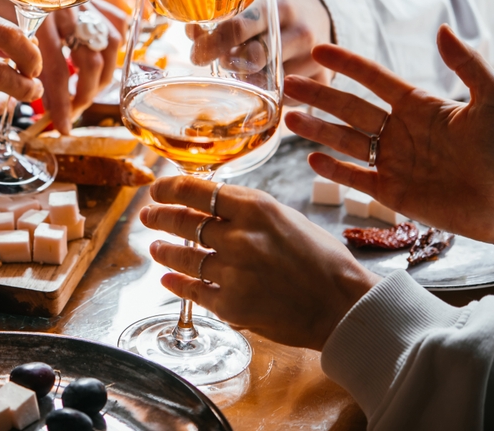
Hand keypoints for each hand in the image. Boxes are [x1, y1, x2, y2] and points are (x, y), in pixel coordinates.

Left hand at [35, 3, 122, 132]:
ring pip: (108, 43)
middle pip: (89, 61)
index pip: (55, 72)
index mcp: (35, 20)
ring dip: (102, 75)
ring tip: (89, 91)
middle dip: (84, 95)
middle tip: (72, 111)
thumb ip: (13, 60)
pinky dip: (113, 44)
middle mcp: (64, 9)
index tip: (62, 127)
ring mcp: (82, 0)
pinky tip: (103, 60)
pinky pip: (115, 21)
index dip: (61, 105)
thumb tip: (31, 94)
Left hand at [142, 176, 379, 349]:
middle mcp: (240, 237)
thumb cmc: (323, 259)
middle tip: (149, 216)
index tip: (157, 189)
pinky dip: (177, 283)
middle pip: (183, 222)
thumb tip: (212, 204)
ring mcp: (233, 272)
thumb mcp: (287, 217)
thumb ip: (248, 211)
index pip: (196, 190)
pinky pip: (193, 290)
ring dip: (165, 251)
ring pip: (184, 257)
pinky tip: (169, 279)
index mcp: (256, 207)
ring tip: (156, 248)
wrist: (344, 306)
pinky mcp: (232, 305)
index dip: (169, 188)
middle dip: (160, 217)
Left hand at [174, 0, 331, 85]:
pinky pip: (287, 99)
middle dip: (231, 64)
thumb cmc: (274, 13)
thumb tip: (191, 31)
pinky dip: (272, 96)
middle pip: (253, 59)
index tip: (197, 55)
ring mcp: (314, 58)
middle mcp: (300, 33)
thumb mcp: (254, 7)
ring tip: (250, 71)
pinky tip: (269, 85)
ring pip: (269, 83)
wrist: (318, 14)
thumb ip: (223, 21)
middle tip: (223, 63)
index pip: (238, 28)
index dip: (212, 44)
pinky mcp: (324, 79)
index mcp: (279, 8)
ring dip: (251, 82)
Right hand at [284, 25, 493, 254]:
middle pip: (349, 108)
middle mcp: (400, 131)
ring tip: (288, 119)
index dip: (346, 64)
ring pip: (345, 141)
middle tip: (287, 85)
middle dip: (318, 96)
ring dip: (316, 130)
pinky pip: (355, 178)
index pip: (374, 78)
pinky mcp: (392, 192)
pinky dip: (333, 171)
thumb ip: (468, 64)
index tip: (319, 51)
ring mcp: (393, 162)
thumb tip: (442, 29)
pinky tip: (312, 159)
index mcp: (419, 106)